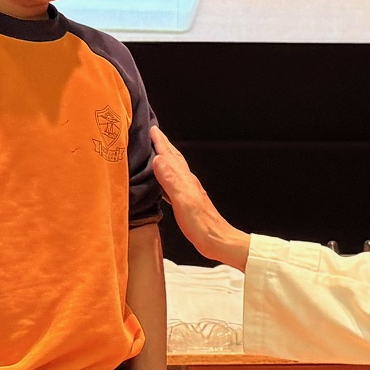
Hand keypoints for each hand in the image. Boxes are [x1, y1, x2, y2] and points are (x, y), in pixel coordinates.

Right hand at [152, 130, 248, 269]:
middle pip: (173, 158)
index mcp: (185, 179)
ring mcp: (187, 191)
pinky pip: (172, 183)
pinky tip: (160, 181)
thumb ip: (171, 180)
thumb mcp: (183, 201)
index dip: (160, 142)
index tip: (152, 128)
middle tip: (153, 132)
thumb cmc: (202, 225)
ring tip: (155, 152)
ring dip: (164, 159)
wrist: (217, 241)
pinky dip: (164, 177)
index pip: (170, 155)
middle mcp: (187, 182)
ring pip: (172, 169)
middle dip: (163, 144)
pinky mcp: (186, 202)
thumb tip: (158, 159)